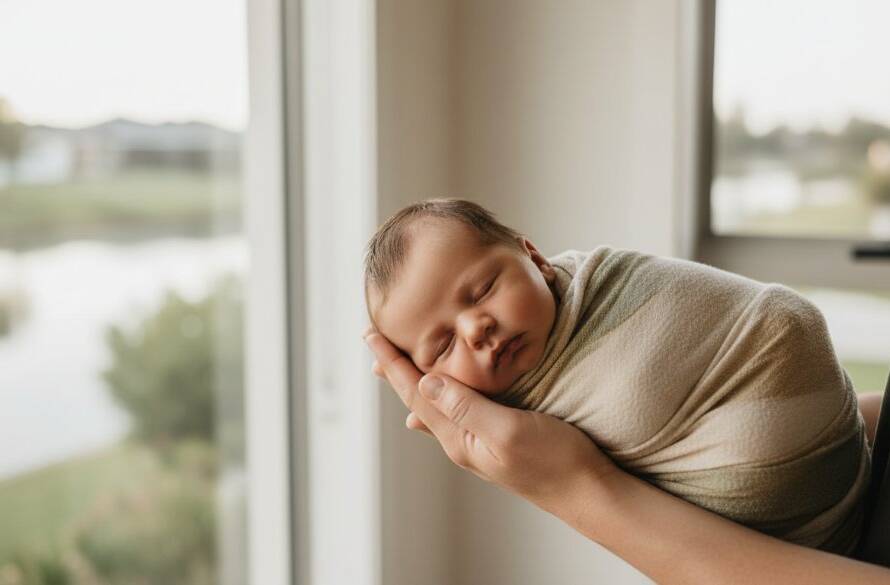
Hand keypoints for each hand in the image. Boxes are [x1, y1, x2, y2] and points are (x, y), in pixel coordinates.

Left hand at [364, 328, 616, 512]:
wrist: (588, 492)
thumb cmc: (555, 462)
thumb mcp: (509, 431)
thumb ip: (467, 407)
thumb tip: (426, 381)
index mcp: (459, 437)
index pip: (415, 392)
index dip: (392, 362)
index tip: (371, 334)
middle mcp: (461, 440)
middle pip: (418, 398)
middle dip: (396, 369)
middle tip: (375, 342)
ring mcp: (478, 441)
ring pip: (435, 404)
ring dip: (414, 380)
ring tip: (396, 365)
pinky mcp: (497, 437)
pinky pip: (456, 410)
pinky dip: (440, 392)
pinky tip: (435, 397)